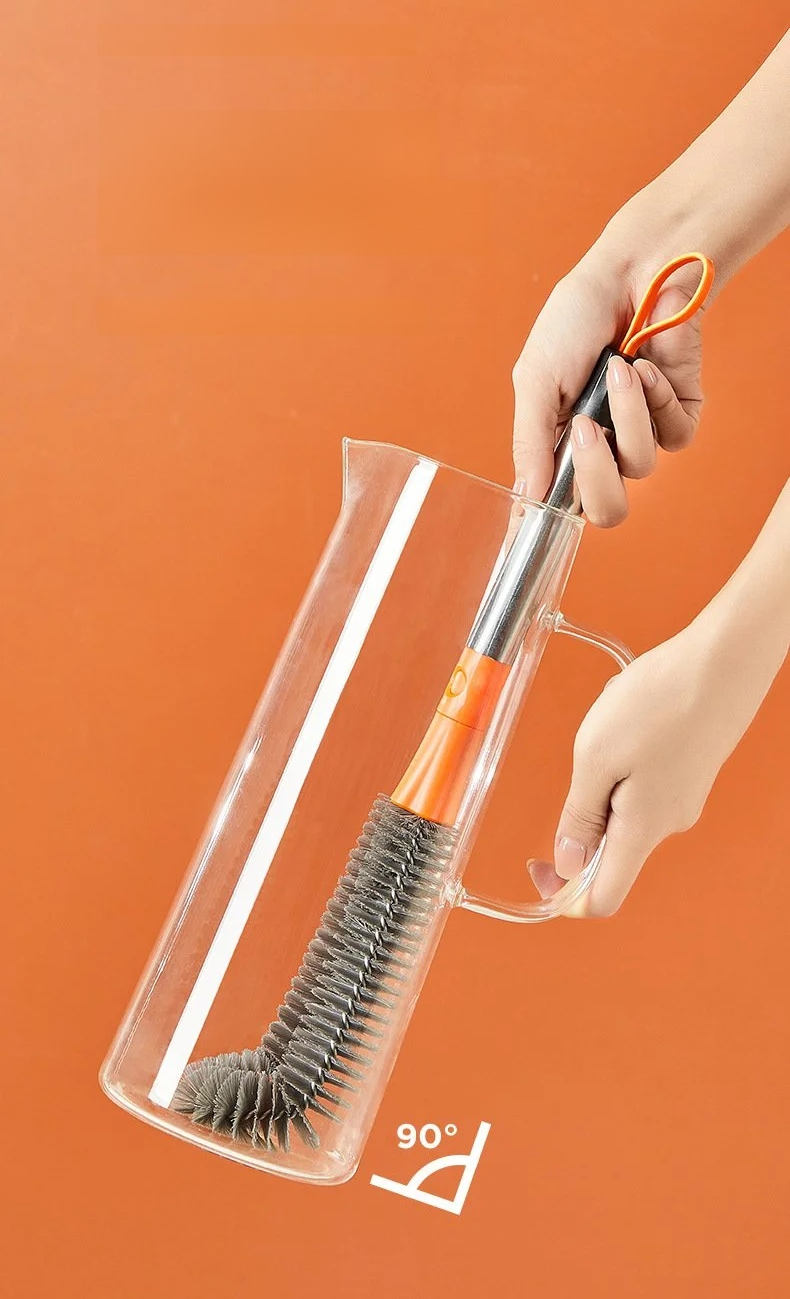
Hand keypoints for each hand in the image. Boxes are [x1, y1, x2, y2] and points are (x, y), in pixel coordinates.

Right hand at [512, 207, 705, 526]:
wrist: (632, 272)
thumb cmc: (576, 318)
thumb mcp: (535, 379)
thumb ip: (529, 441)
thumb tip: (526, 496)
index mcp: (560, 444)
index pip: (558, 503)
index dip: (551, 519)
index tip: (535, 525)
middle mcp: (602, 447)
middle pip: (607, 509)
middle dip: (596, 475)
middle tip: (586, 429)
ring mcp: (640, 433)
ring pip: (640, 466)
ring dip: (629, 413)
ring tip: (619, 367)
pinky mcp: (679, 414)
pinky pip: (674, 436)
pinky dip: (658, 400)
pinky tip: (645, 366)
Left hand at [528, 534, 788, 916]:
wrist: (724, 662)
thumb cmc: (662, 701)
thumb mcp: (596, 757)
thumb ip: (579, 816)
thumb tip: (568, 863)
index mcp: (642, 830)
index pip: (602, 898)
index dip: (563, 894)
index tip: (540, 863)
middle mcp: (667, 824)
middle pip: (609, 852)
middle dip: (581, 809)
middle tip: (586, 756)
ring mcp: (681, 799)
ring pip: (622, 809)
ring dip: (602, 770)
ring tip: (615, 725)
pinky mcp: (687, 775)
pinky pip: (640, 782)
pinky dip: (623, 755)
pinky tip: (632, 718)